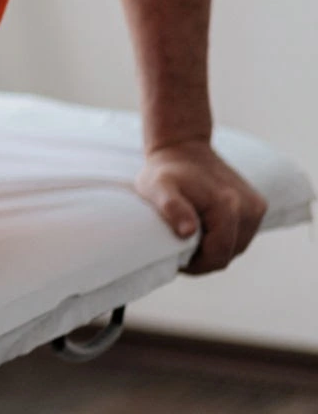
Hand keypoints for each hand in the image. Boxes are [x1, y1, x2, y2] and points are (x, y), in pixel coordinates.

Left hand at [136, 139, 268, 273]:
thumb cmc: (165, 171)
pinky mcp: (257, 205)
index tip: (176, 261)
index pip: (218, 256)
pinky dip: (225, 238)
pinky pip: (242, 234)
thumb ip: (171, 208)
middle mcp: (249, 208)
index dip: (196, 266)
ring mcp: (256, 207)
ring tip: (191, 239)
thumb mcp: (156, 188)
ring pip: (237, 247)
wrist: (183, 147)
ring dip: (216, 250)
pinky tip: (205, 230)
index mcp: (228, 207)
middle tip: (180, 252)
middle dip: (205, 260)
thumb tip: (189, 232)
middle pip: (229, 254)